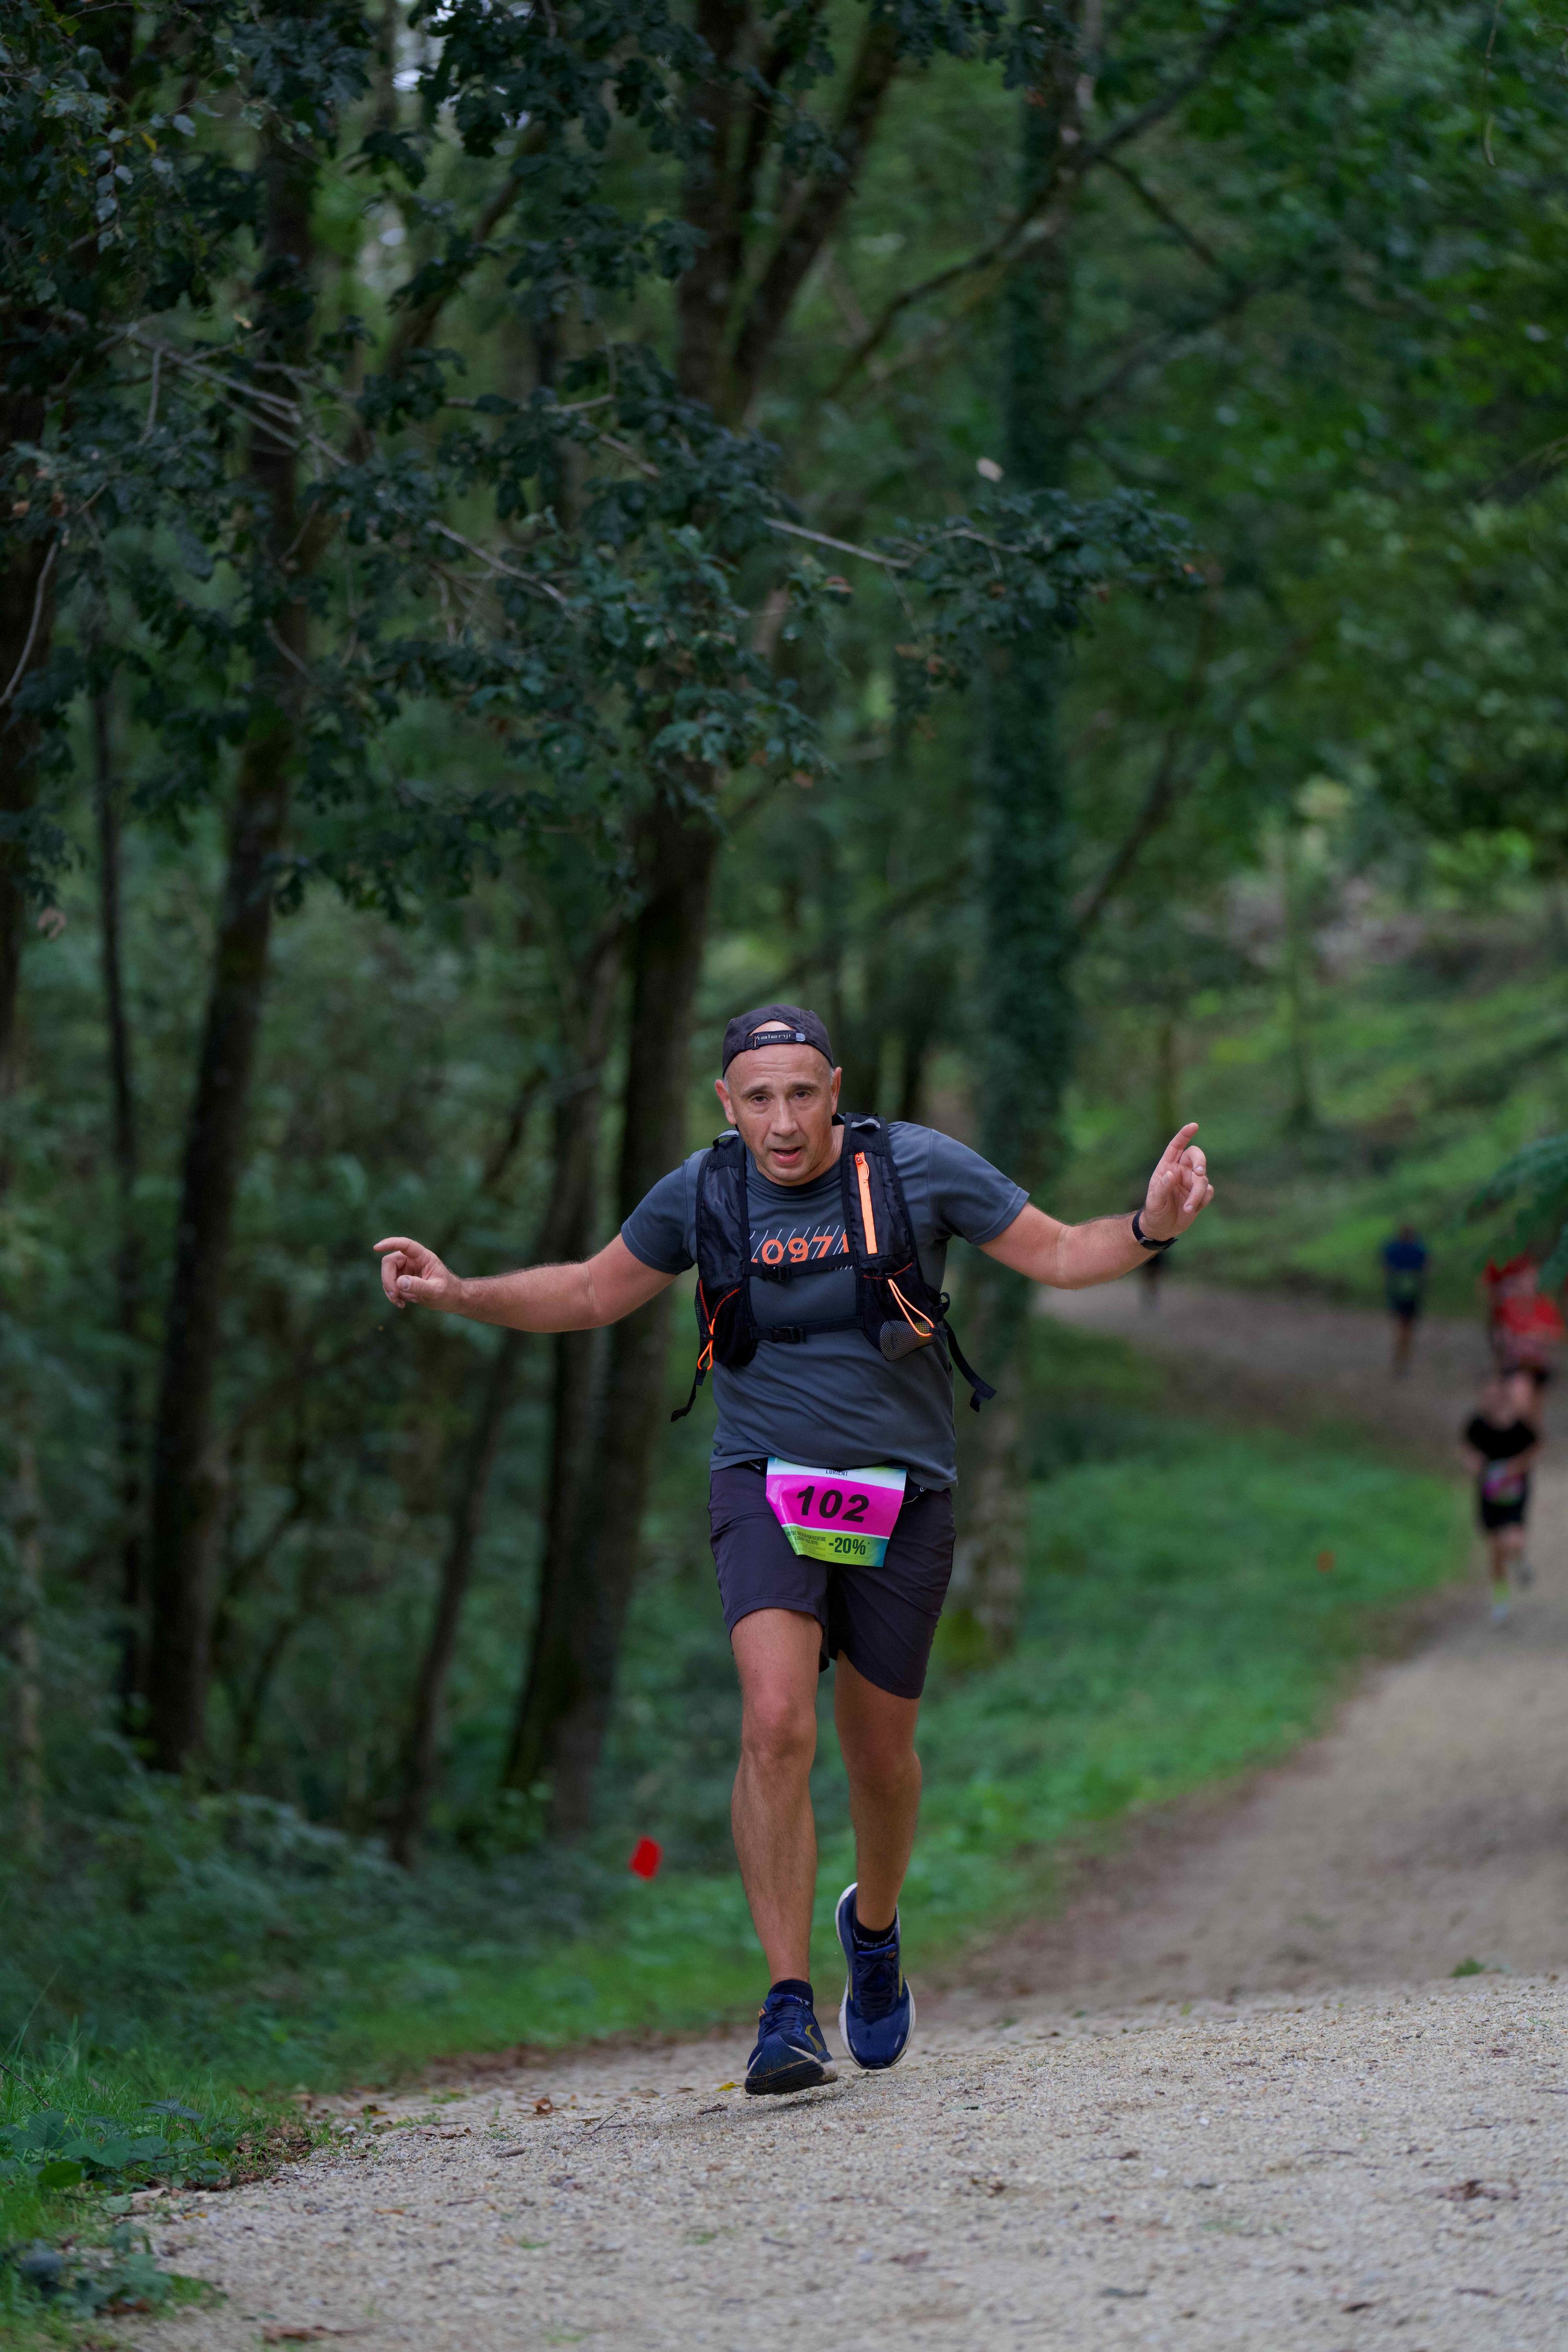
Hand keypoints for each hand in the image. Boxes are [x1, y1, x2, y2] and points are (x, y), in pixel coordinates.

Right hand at [374, 1235, 463, 1313]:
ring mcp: (407, 1269)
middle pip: (390, 1262)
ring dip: (392, 1291)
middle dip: (388, 1280)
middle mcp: (413, 1260)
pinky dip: (393, 1296)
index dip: (391, 1243)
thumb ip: (419, 1286)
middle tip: (394, 1296)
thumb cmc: (448, 1292)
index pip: (405, 1245)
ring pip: (388, 1275)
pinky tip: (403, 1304)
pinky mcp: (403, 1279)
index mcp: (423, 1257)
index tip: (377, 1247)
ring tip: (403, 1303)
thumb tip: (400, 1282)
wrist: (451, 1299)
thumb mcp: (436, 1291)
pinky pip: (391, 1285)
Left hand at [1140, 1123, 1213, 1242]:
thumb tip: (1171, 1173)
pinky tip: (1191, 1209)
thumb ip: (1162, 1187)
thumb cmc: (1155, 1211)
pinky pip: (1209, 1192)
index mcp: (1167, 1166)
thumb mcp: (1154, 1201)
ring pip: (1203, 1179)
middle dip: (1200, 1162)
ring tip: (1187, 1208)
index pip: (1176, 1146)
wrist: (1162, 1227)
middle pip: (1196, 1157)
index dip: (1184, 1135)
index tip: (1194, 1126)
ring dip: (1197, 1194)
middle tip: (1199, 1172)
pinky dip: (1202, 1201)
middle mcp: (1181, 1170)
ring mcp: (1192, 1181)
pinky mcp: (1201, 1194)